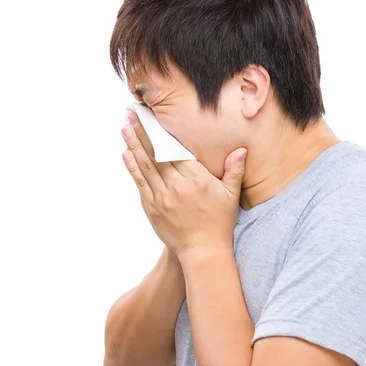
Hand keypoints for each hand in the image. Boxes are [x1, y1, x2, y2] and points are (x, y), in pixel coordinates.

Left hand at [121, 112, 246, 256]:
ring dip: (133, 145)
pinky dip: (132, 167)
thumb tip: (241, 149)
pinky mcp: (152, 207)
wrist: (202, 251)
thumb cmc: (219, 222)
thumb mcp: (230, 195)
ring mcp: (161, 197)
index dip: (162, 131)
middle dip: (142, 132)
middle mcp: (176, 186)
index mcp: (196, 179)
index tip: (153, 117)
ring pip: (145, 166)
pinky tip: (126, 153)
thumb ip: (234, 170)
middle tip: (131, 114)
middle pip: (156, 154)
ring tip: (124, 128)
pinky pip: (140, 183)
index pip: (175, 148)